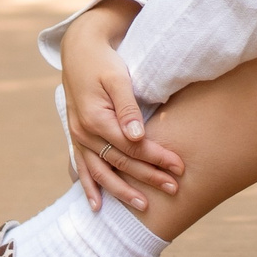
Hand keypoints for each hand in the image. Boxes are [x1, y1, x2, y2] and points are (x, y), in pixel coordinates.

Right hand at [60, 0, 184, 211]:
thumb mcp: (117, 78)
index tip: (179, 167)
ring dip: (121, 191)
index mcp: (96, 119)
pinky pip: (82, 167)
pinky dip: (88, 186)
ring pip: (101, 171)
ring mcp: (77, 137)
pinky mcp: (76, 137)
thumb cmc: (104, 62)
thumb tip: (138, 137)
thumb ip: (128, 108)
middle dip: (148, 177)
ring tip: (143, 207)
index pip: (132, 147)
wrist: (79, 49)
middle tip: (174, 189)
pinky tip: (97, 206)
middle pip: (120, 162)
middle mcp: (83, 132)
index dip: (157, 158)